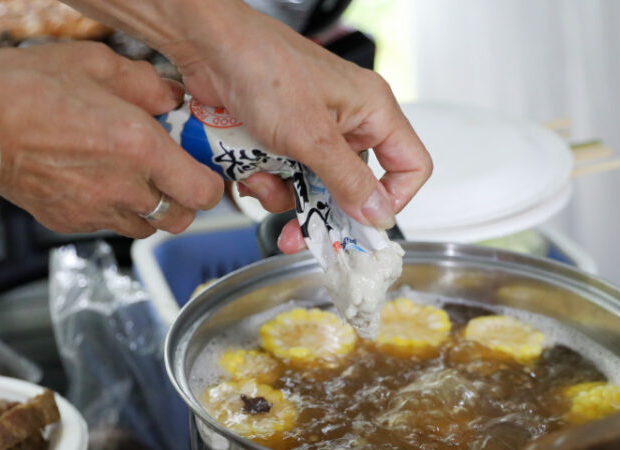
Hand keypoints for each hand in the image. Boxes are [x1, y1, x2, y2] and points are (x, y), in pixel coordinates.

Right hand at [0, 42, 224, 237]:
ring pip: (146, 227)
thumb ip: (144, 83)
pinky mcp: (70, 223)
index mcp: (141, 148)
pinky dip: (113, 210)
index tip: (203, 166)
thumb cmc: (24, 90)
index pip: (205, 192)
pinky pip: (108, 225)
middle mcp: (125, 189)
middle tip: (171, 172)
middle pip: (181, 219)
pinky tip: (95, 180)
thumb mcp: (94, 64)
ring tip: (131, 175)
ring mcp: (97, 211)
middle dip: (183, 199)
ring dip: (150, 208)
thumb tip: (169, 97)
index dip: (210, 182)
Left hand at [163, 2, 431, 252]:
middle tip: (301, 233)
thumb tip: (379, 215)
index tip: (364, 224)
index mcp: (373, 110)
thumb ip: (349, 180)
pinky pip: (286, 176)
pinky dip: (266, 180)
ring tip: (262, 180)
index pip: (411, 166)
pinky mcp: (283, 136)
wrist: (208, 47)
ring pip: (315, 186)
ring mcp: (314, 130)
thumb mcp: (312, 136)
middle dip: (324, 210)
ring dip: (285, 194)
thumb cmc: (263, 68)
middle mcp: (349, 120)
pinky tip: (248, 171)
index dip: (392, 200)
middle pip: (355, 186)